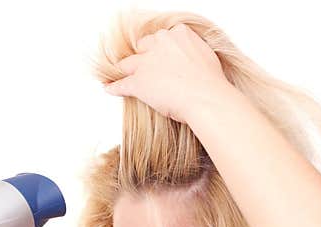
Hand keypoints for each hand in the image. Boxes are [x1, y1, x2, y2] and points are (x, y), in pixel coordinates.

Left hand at [103, 23, 229, 123]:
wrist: (205, 97)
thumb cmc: (210, 82)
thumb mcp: (206, 57)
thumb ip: (193, 54)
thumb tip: (193, 61)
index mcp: (178, 34)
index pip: (163, 39)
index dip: (161, 50)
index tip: (162, 58)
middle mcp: (160, 44)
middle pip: (144, 47)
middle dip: (143, 57)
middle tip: (144, 67)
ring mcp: (146, 63)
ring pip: (129, 64)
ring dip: (125, 70)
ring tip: (120, 74)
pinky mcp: (138, 82)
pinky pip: (122, 84)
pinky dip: (114, 87)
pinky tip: (109, 88)